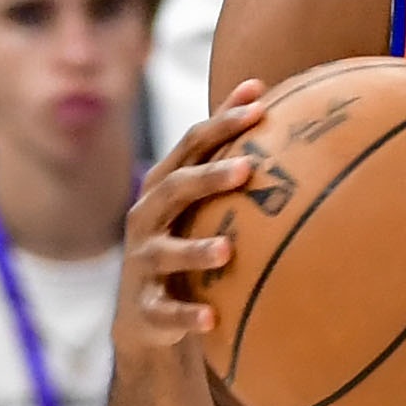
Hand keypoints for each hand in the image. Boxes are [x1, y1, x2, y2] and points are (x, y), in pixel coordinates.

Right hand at [118, 89, 267, 358]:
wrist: (144, 314)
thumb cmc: (185, 236)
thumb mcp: (200, 197)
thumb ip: (226, 149)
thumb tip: (261, 87)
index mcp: (164, 185)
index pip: (191, 145)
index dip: (222, 124)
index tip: (260, 104)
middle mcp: (147, 217)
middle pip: (175, 189)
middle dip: (208, 177)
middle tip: (247, 169)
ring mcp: (143, 262)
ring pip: (164, 252)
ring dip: (194, 250)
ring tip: (227, 250)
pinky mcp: (146, 307)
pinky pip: (165, 312)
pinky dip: (186, 316)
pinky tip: (212, 319)